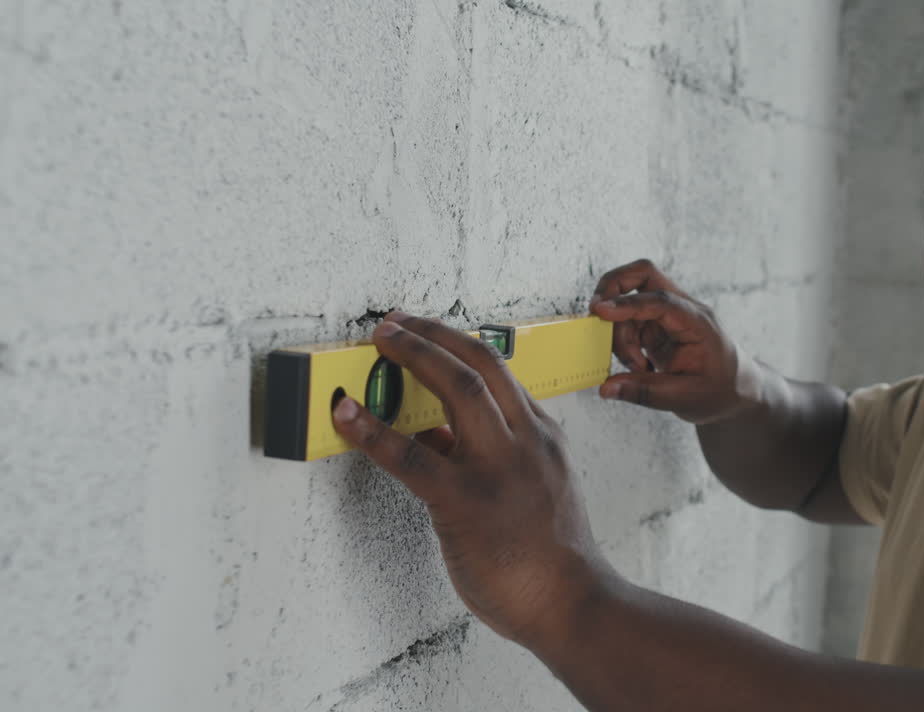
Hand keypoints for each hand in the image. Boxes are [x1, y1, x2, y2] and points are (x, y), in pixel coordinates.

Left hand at [330, 311, 611, 647]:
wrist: (572, 604)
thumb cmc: (552, 557)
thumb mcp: (538, 488)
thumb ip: (495, 457)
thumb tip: (437, 434)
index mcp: (544, 437)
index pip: (501, 372)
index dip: (458, 344)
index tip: (429, 333)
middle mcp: (527, 440)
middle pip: (481, 362)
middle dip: (434, 333)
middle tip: (396, 323)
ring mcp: (500, 467)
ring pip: (459, 387)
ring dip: (414, 354)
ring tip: (381, 340)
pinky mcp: (467, 501)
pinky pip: (412, 456)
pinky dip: (373, 430)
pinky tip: (347, 415)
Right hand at [590, 259, 755, 424]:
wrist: (735, 391)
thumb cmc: (720, 391)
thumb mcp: (685, 399)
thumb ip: (644, 391)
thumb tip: (607, 388)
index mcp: (697, 321)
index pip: (660, 300)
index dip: (628, 304)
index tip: (600, 310)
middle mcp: (683, 310)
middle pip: (643, 275)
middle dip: (614, 288)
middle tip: (598, 316)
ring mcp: (669, 315)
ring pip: (630, 302)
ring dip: (620, 332)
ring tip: (637, 367)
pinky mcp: (657, 326)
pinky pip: (629, 321)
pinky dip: (624, 340)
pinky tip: (638, 365)